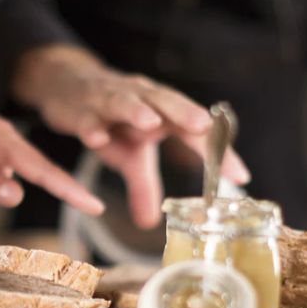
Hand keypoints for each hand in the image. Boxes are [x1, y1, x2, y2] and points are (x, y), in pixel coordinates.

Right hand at [13, 44, 250, 228]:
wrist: (67, 85)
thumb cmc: (110, 119)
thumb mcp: (129, 154)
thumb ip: (144, 185)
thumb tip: (150, 223)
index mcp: (161, 110)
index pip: (195, 130)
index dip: (216, 151)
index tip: (239, 176)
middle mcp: (140, 98)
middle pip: (165, 102)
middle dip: (182, 112)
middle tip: (200, 124)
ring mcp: (109, 99)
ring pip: (125, 102)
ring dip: (137, 111)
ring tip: (149, 123)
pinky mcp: (80, 107)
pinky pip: (87, 118)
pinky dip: (92, 126)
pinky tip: (96, 139)